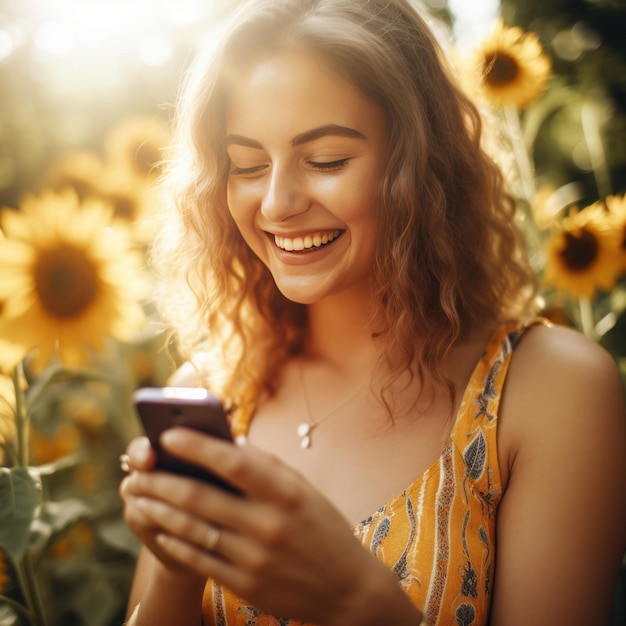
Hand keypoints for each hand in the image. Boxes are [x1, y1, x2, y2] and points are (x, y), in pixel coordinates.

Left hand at [120, 427, 414, 624]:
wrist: (347, 589)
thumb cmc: (324, 528)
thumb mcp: (303, 489)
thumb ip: (266, 465)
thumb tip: (228, 443)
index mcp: (285, 493)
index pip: (233, 462)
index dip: (197, 446)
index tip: (168, 434)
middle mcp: (268, 524)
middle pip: (200, 498)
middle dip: (162, 481)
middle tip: (138, 469)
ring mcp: (254, 558)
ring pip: (192, 529)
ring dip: (159, 510)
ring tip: (138, 495)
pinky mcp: (245, 585)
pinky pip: (199, 559)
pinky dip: (174, 541)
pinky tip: (159, 528)